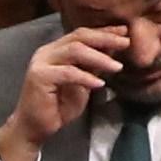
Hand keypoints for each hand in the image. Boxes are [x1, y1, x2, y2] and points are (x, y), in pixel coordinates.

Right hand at [2, 25, 124, 158]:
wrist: (35, 128)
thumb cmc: (58, 107)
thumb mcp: (83, 83)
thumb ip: (93, 67)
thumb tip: (113, 50)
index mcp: (56, 50)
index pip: (82, 34)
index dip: (104, 32)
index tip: (124, 33)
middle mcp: (47, 52)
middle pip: (79, 37)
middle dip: (105, 39)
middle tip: (125, 42)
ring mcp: (41, 62)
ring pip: (74, 50)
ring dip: (99, 58)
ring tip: (118, 67)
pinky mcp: (39, 77)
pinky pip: (68, 73)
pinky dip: (86, 77)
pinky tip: (100, 84)